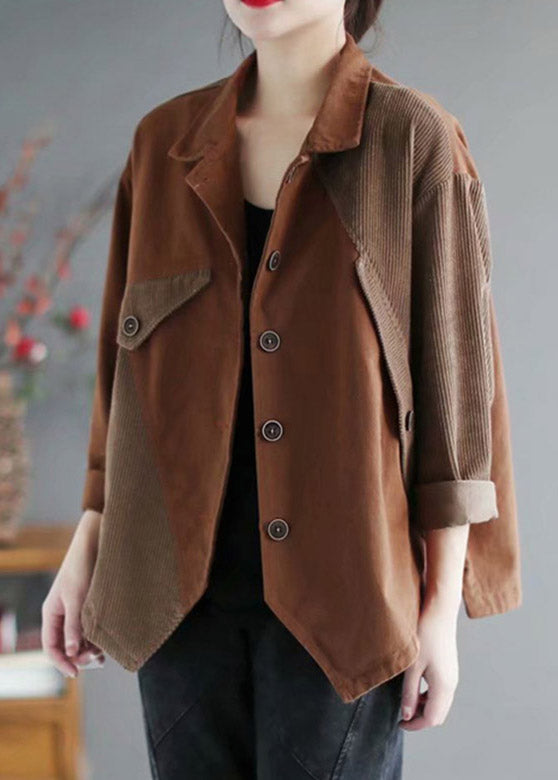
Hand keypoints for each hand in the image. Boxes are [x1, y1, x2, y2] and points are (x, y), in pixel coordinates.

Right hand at [41, 510, 104, 677]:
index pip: (51, 647)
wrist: (95, 541)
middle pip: (67, 646)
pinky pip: (91, 628)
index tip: (75, 673)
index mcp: (52, 613)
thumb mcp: (77, 597)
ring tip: (104, 655)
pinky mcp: (91, 605)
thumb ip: (75, 624)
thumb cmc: (81, 566)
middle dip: (80, 657)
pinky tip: (107, 643)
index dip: (61, 662)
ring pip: (80, 639)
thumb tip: (72, 652)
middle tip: (98, 660)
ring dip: (90, 649)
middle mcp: (62, 614)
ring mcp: (77, 610)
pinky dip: (97, 638)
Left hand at [399, 599, 458, 729]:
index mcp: (443, 686)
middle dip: (420, 719)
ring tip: (405, 699)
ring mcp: (452, 676)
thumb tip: (407, 715)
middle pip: (438, 715)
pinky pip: (440, 692)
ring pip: (440, 704)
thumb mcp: (412, 666)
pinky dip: (428, 696)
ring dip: (424, 707)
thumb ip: (409, 692)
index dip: (415, 725)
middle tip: (401, 715)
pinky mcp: (449, 668)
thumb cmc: (425, 634)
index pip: (431, 718)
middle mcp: (451, 685)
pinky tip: (414, 686)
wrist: (439, 611)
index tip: (399, 724)